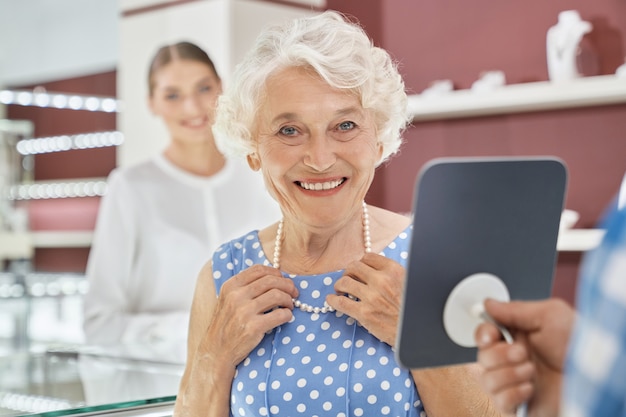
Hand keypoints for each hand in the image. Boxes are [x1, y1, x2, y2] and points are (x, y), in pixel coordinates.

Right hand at [199, 264, 297, 366]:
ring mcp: (244, 312)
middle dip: (287, 285)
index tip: (283, 280)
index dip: (276, 273)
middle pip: (271, 280)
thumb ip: (245, 287)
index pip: (259, 269)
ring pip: (278, 295)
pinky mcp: (253, 327)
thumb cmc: (226, 325)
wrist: (216, 352)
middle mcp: (236, 296)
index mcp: (231, 286)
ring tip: (289, 306)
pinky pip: (280, 314)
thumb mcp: (228, 300)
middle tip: (294, 293)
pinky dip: (288, 314)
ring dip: (289, 300)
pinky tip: (286, 317)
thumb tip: (274, 277)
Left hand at [327, 253, 403, 345]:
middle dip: (348, 272)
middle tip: (348, 280)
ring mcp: (371, 297)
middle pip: (353, 266)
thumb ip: (392, 275)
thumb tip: (374, 271)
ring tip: (340, 290)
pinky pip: (340, 302)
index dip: (361, 263)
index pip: (368, 257)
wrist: (414, 333)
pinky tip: (332, 300)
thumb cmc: (412, 310)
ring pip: (344, 281)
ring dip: (339, 285)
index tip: (359, 271)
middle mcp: (381, 281)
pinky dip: (332, 300)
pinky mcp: (364, 313)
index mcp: (393, 271)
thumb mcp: (408, 284)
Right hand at [475, 298, 574, 416]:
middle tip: (523, 353)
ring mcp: (515, 383)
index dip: (483, 333)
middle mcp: (514, 360)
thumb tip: (489, 304)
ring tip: (532, 371)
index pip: (485, 333)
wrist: (595, 381)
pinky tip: (532, 388)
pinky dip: (514, 393)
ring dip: (509, 374)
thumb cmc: (582, 347)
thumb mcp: (551, 315)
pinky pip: (499, 401)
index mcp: (520, 336)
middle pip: (482, 356)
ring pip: (486, 379)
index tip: (492, 334)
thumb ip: (516, 308)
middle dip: (501, 354)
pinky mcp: (519, 404)